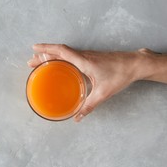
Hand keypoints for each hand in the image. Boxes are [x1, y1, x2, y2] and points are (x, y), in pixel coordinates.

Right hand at [28, 44, 153, 121]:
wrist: (135, 64)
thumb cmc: (120, 75)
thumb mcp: (103, 93)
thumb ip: (89, 106)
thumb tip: (77, 117)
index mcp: (84, 61)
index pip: (61, 51)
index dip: (47, 49)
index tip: (34, 49)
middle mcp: (84, 55)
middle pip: (59, 51)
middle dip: (44, 55)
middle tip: (31, 62)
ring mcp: (88, 54)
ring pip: (65, 52)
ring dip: (52, 55)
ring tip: (41, 62)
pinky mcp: (92, 57)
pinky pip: (72, 55)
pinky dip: (61, 57)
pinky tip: (61, 65)